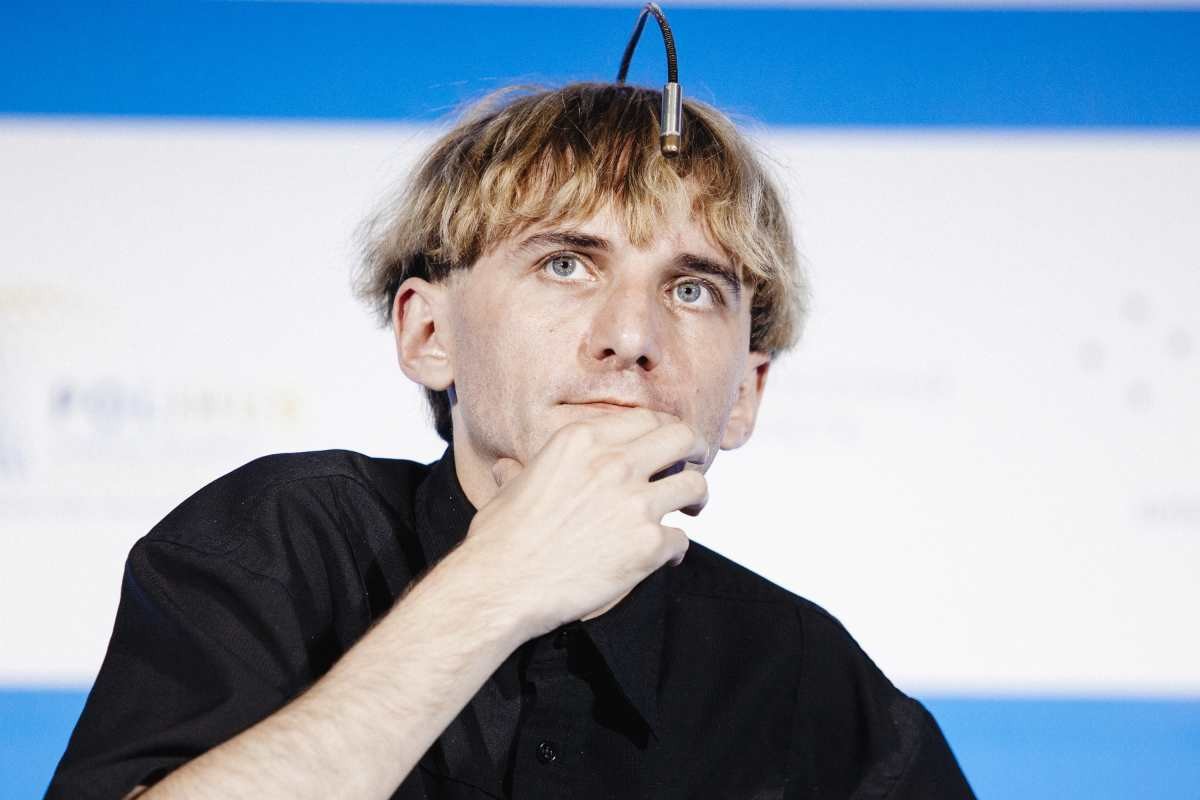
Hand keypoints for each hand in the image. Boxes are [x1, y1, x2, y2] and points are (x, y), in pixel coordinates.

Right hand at [458, 409, 708, 639]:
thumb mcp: (509, 488)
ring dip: (696, 498)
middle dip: (695, 450)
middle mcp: (614, 463)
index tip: (667, 445)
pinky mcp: (647, 545)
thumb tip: (506, 468)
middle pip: (682, 437)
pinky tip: (665, 557)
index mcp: (582, 440)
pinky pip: (682, 539)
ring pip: (695, 485)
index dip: (663, 430)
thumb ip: (521, 472)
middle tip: (693, 464)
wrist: (502, 585)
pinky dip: (676, 549)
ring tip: (689, 509)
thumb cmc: (500, 538)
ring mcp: (635, 504)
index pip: (647, 418)